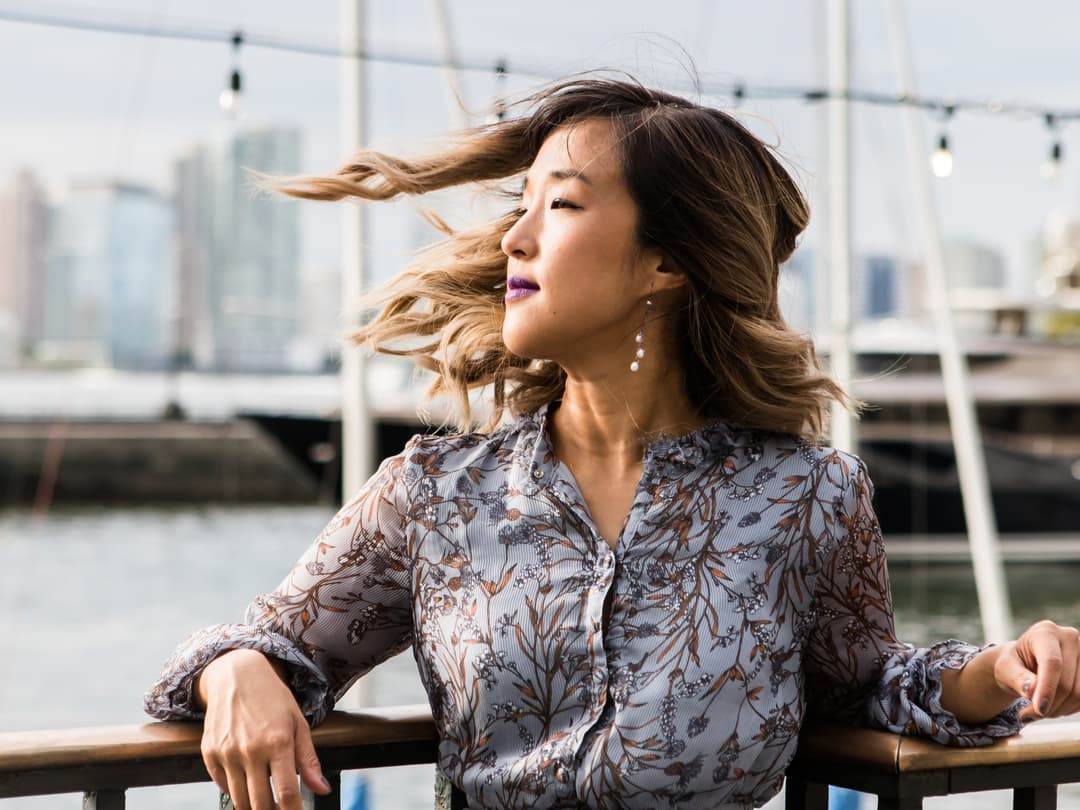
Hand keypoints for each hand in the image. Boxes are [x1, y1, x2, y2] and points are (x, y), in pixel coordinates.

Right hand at [197, 649, 331, 809]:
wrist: (237, 675)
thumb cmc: (273, 698)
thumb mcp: (298, 723)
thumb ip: (309, 760)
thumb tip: (322, 789)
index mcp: (278, 742)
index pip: (287, 793)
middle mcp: (250, 750)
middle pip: (261, 803)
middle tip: (280, 809)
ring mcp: (227, 753)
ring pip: (240, 800)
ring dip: (254, 806)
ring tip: (266, 801)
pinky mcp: (210, 753)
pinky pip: (223, 786)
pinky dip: (236, 791)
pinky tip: (247, 783)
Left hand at [994, 620, 1079, 721]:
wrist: (1024, 663)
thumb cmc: (1012, 664)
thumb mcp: (1005, 668)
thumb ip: (1017, 677)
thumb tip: (1032, 690)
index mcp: (1046, 632)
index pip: (1053, 663)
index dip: (1047, 688)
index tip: (1038, 709)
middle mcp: (1070, 638)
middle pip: (1066, 683)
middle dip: (1047, 706)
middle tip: (1027, 714)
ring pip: (1079, 694)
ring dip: (1058, 710)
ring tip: (1038, 710)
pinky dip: (1068, 709)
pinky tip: (1053, 707)